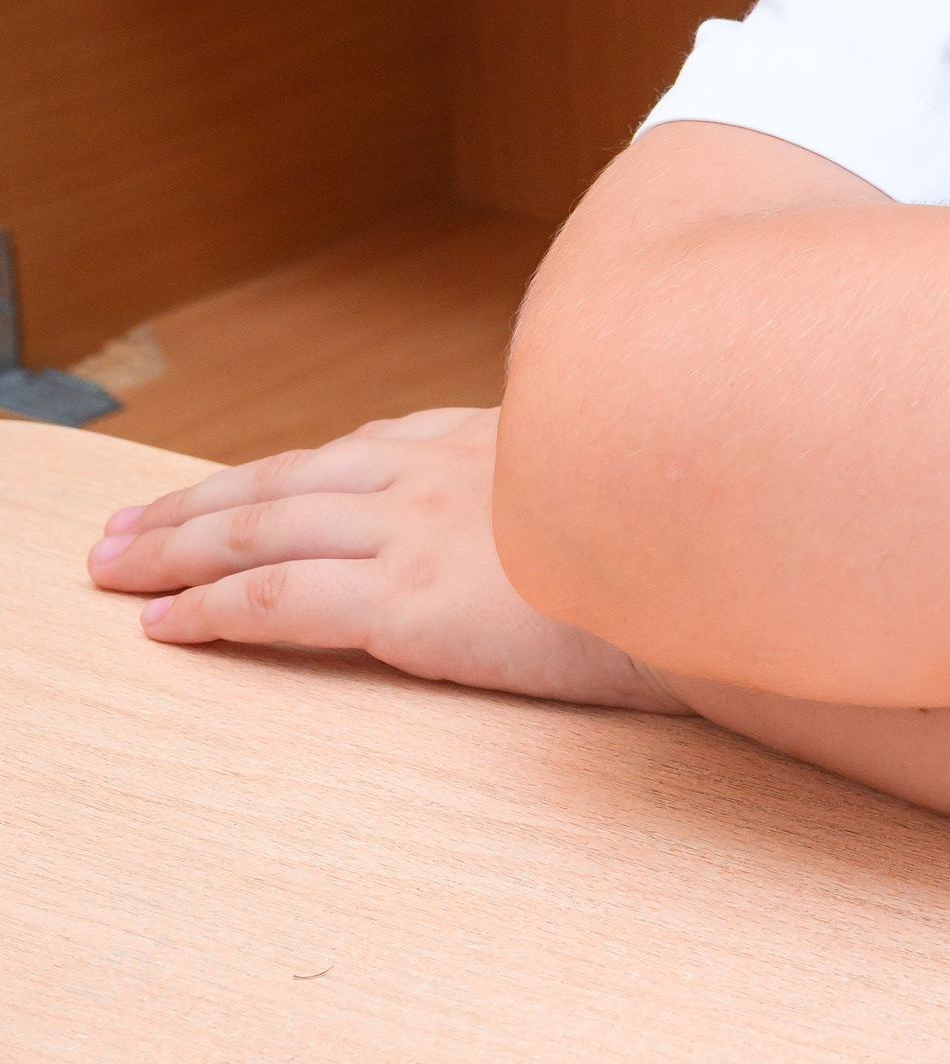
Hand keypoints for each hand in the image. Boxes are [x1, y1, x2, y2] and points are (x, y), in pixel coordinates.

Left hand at [86, 407, 682, 710]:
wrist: (722, 557)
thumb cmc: (692, 534)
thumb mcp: (630, 485)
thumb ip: (581, 486)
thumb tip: (580, 518)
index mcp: (491, 440)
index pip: (356, 451)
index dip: (277, 472)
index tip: (225, 488)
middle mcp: (441, 470)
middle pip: (286, 481)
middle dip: (195, 505)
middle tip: (122, 530)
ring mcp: (421, 529)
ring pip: (264, 528)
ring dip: (176, 546)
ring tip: (113, 567)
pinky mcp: (413, 599)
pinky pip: (284, 599)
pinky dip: (214, 608)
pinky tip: (167, 623)